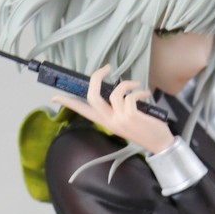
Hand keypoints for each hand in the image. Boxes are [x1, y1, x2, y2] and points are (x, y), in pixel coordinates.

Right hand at [54, 64, 175, 156]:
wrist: (160, 145)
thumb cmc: (144, 130)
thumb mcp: (125, 121)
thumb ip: (117, 108)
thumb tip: (115, 89)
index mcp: (105, 122)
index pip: (82, 112)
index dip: (68, 103)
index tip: (54, 97)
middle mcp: (109, 122)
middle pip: (92, 97)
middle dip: (96, 77)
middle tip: (106, 67)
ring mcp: (120, 119)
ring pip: (114, 93)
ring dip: (127, 83)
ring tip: (136, 85)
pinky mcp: (132, 116)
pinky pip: (131, 96)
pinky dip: (140, 90)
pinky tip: (146, 93)